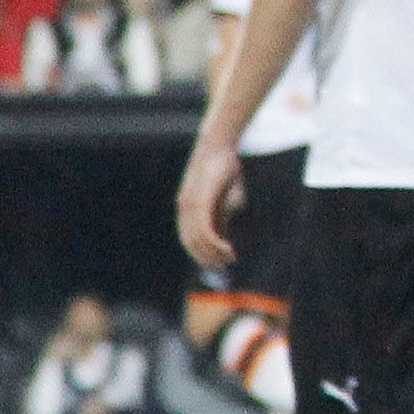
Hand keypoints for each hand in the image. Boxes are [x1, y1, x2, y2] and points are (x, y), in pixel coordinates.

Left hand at [176, 134, 243, 270]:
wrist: (218, 145)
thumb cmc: (224, 168)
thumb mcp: (224, 196)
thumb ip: (220, 214)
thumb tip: (222, 232)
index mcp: (188, 208)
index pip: (190, 239)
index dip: (203, 254)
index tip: (218, 263)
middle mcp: (185, 209)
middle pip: (191, 244)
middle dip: (207, 259)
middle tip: (224, 268)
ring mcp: (190, 206)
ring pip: (198, 240)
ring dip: (213, 254)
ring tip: (228, 261)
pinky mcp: (199, 202)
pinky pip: (205, 230)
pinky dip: (215, 243)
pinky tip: (227, 249)